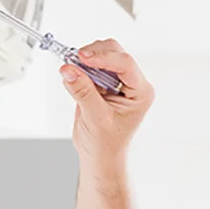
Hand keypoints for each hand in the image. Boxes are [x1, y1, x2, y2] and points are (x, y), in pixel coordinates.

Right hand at [60, 39, 153, 169]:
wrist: (99, 157)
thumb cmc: (105, 145)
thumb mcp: (95, 118)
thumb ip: (82, 92)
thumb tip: (68, 69)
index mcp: (140, 92)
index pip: (125, 64)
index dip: (103, 57)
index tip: (82, 58)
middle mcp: (132, 83)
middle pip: (114, 52)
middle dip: (93, 55)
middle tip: (72, 63)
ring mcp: (118, 81)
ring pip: (102, 54)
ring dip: (84, 60)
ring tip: (72, 74)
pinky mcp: (103, 82)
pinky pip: (90, 65)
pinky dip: (79, 67)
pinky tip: (73, 79)